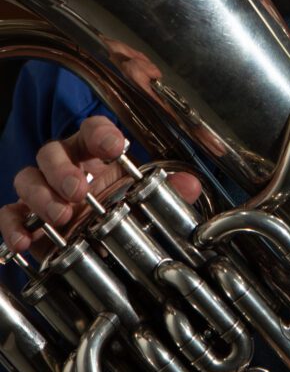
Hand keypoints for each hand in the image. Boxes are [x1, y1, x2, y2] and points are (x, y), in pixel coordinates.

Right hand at [0, 115, 200, 253]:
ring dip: (41, 197)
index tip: (114, 147)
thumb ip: (168, 191)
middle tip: (79, 192)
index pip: (93, 129)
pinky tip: (25, 242)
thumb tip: (190, 185)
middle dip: (63, 170)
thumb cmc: (116, 208)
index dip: (101, 134)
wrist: (96, 240)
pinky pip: (9, 214)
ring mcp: (41, 190)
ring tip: (62, 217)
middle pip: (52, 151)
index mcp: (93, 153)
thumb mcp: (144, 200)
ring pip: (27, 178)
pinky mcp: (25, 217)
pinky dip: (13, 227)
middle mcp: (63, 165)